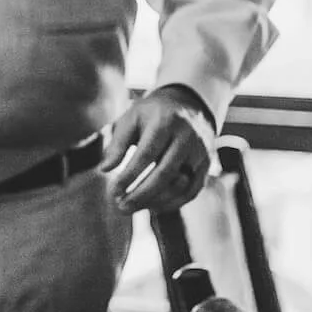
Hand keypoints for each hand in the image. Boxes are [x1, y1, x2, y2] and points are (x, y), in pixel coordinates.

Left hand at [102, 84, 216, 213]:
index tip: (112, 192)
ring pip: (179, 186)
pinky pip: (192, 191)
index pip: (146, 155)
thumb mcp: (132, 118)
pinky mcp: (207, 164)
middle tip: (121, 208)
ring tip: (132, 208)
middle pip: (164, 173)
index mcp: (165, 121)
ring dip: (155, 201)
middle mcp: (187, 136)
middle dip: (141, 194)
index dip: (129, 176)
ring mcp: (200, 151)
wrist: (188, 103)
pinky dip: (172, 203)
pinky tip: (153, 207)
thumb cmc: (152, 114)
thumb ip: (118, 143)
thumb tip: (104, 169)